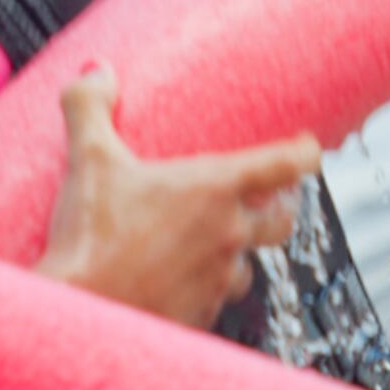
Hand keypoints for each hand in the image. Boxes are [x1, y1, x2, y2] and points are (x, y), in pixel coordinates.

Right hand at [34, 66, 319, 327]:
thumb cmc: (90, 237)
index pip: (287, 164)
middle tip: (269, 198)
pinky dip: (203, 290)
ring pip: (248, 266)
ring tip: (210, 247)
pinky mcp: (201, 317)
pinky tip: (176, 285)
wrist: (80, 316)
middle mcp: (230, 235)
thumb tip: (96, 72)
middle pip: (284, 219)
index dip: (305, 152)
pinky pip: (215, 301)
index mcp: (215, 189)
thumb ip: (90, 107)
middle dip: (280, 206)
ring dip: (237, 255)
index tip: (309, 147)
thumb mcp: (87, 161)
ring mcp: (219, 280)